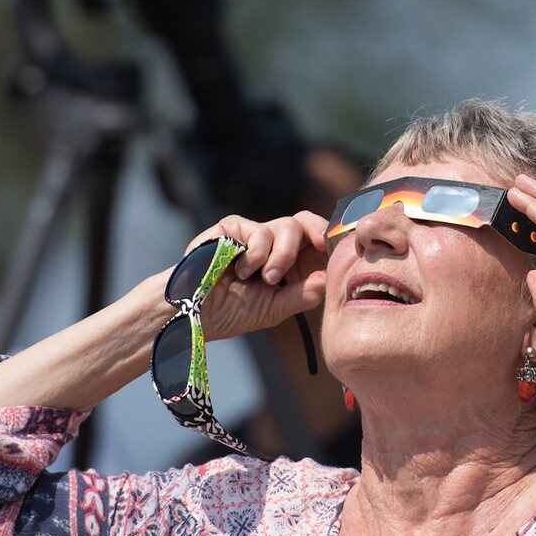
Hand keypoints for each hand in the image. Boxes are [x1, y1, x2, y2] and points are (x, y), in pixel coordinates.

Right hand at [182, 212, 328, 340]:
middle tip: (322, 248)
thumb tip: (329, 279)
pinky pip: (258, 230)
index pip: (316, 240)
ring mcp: (252, 233)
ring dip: (282, 256)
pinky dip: (257, 253)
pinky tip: (242, 272)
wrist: (191, 313)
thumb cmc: (230, 312)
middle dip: (318, 235)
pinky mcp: (232, 228)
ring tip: (265, 279)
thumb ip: (302, 294)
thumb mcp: (274, 308)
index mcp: (287, 261)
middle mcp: (273, 243)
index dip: (332, 239)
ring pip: (287, 226)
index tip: (343, 250)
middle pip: (307, 223)